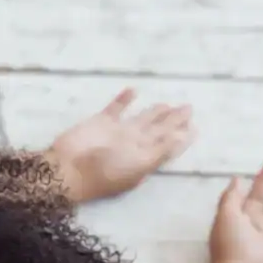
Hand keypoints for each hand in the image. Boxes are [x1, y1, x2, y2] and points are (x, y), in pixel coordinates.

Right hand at [49, 88, 194, 202]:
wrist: (66, 169)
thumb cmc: (103, 172)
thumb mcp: (138, 164)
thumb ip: (160, 149)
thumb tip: (182, 136)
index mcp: (144, 157)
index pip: (168, 145)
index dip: (182, 137)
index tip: (196, 128)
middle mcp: (134, 144)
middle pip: (158, 130)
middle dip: (173, 121)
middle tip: (189, 108)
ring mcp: (117, 133)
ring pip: (141, 119)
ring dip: (154, 112)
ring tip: (167, 104)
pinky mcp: (100, 122)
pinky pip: (116, 108)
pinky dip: (124, 100)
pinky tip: (133, 90)